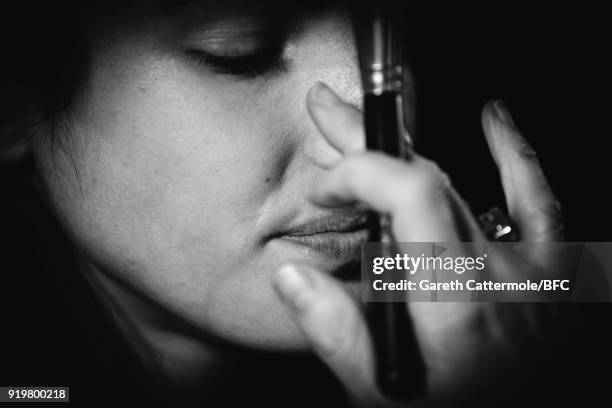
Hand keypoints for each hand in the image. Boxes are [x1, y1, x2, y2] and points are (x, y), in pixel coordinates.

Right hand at [271, 82, 564, 406]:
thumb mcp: (384, 399)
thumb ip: (340, 337)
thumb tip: (291, 276)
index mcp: (457, 305)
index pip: (411, 194)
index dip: (360, 172)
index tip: (326, 188)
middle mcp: (499, 275)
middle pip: (427, 179)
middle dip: (366, 146)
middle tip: (329, 111)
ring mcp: (530, 270)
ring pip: (463, 185)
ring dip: (410, 150)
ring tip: (370, 120)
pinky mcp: (550, 274)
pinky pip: (538, 202)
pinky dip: (515, 155)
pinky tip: (495, 119)